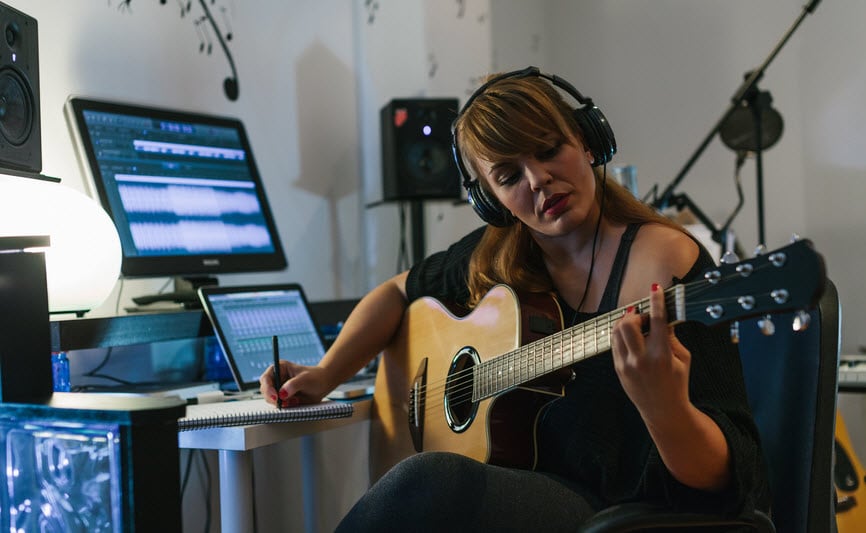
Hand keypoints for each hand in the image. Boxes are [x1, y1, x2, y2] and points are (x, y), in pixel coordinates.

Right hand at [259, 361, 333, 406]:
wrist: (323, 384)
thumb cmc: (315, 377)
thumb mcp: (305, 379)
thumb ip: (293, 385)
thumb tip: (282, 393)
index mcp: (279, 368)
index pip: (266, 378)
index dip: (268, 388)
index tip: (276, 397)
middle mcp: (276, 378)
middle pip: (265, 390)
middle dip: (273, 398)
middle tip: (284, 403)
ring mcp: (278, 389)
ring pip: (270, 399)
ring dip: (281, 403)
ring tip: (295, 400)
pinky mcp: (283, 398)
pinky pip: (279, 405)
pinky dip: (286, 406)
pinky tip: (296, 402)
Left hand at [610, 283, 691, 421]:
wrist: (663, 410)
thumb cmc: (677, 384)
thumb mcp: (683, 358)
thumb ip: (672, 336)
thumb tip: (662, 317)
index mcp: (661, 355)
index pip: (656, 320)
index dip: (656, 301)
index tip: (655, 289)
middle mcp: (641, 359)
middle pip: (628, 323)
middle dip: (635, 314)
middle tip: (644, 317)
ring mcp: (626, 364)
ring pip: (617, 331)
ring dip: (626, 322)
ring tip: (638, 326)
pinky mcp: (618, 369)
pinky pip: (614, 343)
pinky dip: (621, 335)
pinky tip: (632, 337)